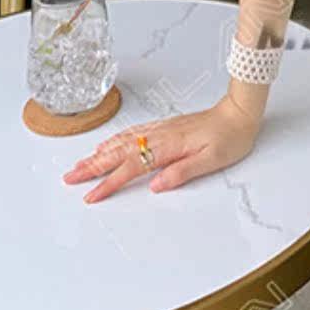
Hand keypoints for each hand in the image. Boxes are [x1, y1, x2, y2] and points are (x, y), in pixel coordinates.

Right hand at [61, 100, 258, 202]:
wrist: (240, 113)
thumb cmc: (230, 138)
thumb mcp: (212, 161)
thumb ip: (182, 172)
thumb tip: (155, 185)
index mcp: (170, 146)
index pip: (132, 167)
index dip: (109, 182)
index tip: (91, 195)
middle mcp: (161, 135)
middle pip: (120, 152)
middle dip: (93, 166)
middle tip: (70, 177)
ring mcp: (161, 129)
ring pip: (123, 142)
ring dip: (99, 153)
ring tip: (80, 164)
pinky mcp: (165, 126)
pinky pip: (133, 133)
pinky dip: (115, 140)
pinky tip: (107, 145)